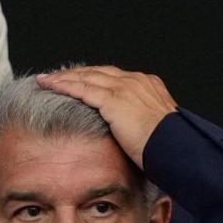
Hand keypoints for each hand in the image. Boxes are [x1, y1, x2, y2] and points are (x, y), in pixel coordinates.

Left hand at [35, 66, 177, 164]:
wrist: (177, 149)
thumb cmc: (170, 147)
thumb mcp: (156, 129)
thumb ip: (140, 122)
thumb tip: (131, 132)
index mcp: (147, 85)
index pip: (113, 76)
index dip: (92, 76)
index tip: (77, 79)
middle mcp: (135, 81)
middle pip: (97, 72)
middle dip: (75, 73)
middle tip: (55, 75)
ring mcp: (124, 88)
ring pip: (86, 77)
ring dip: (63, 77)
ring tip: (46, 79)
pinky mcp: (114, 100)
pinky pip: (82, 89)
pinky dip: (64, 86)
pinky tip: (50, 86)